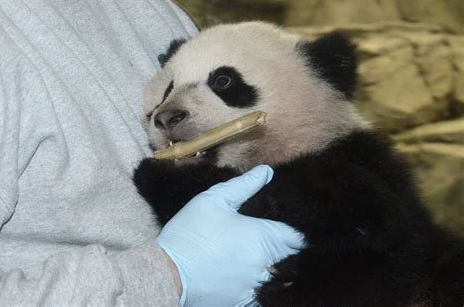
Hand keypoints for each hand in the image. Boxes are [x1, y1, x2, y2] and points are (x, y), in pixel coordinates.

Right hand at [157, 165, 304, 305]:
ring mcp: (254, 287)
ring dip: (276, 268)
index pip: (297, 237)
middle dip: (288, 249)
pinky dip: (261, 286)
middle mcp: (264, 266)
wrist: (167, 272)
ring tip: (260, 256)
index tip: (291, 225)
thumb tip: (268, 171)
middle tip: (277, 239)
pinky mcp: (241, 302)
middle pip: (292, 259)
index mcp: (262, 238)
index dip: (297, 230)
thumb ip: (244, 184)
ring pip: (279, 278)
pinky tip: (246, 275)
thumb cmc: (191, 232)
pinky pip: (262, 296)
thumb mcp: (214, 199)